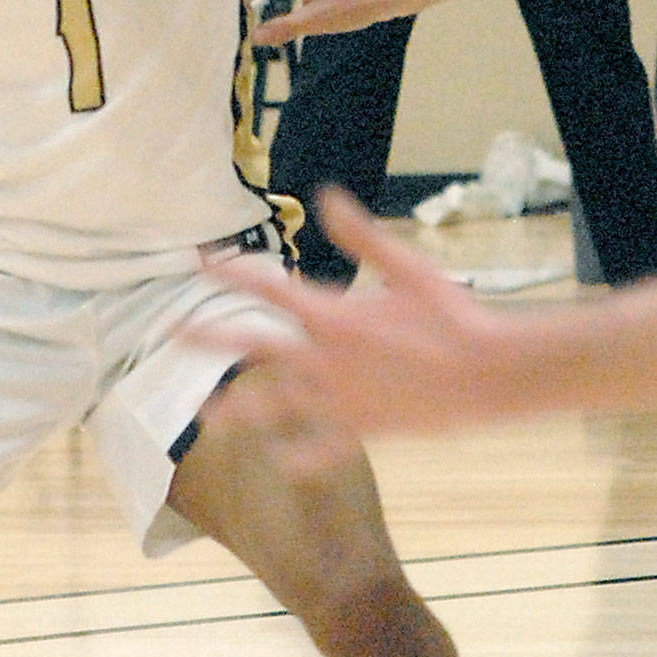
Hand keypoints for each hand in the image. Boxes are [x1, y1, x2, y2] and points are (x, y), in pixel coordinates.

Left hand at [188, 190, 503, 451]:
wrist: (485, 373)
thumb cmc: (447, 312)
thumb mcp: (402, 265)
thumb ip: (358, 233)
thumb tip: (325, 197)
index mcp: (333, 314)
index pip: (268, 287)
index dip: (231, 272)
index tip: (200, 262)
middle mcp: (325, 359)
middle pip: (254, 347)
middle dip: (210, 338)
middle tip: (172, 334)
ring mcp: (340, 400)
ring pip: (276, 406)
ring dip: (240, 409)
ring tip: (209, 415)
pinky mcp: (362, 430)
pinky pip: (319, 450)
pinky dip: (297, 455)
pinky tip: (279, 460)